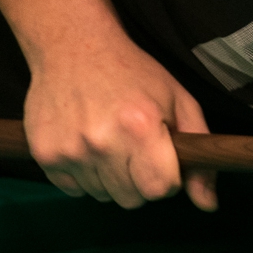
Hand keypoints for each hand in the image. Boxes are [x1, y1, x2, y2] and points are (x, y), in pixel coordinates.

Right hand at [23, 34, 215, 211]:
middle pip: (131, 199)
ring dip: (110, 178)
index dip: (166, 179)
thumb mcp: (179, 101)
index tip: (162, 160)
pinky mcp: (44, 154)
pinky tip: (86, 144)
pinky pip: (73, 190)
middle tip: (134, 149)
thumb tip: (208, 205)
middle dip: (139, 180)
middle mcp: (101, 142)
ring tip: (108, 141)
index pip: (159, 189)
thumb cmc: (133, 73)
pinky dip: (83, 175)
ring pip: (103, 196)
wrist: (74, 47)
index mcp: (140, 127)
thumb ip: (199, 153)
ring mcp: (69, 150)